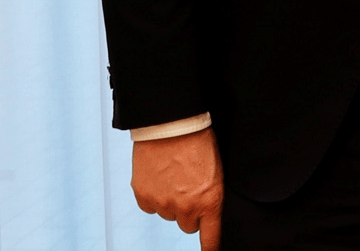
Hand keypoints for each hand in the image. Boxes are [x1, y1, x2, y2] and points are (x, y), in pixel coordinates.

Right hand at [132, 128, 223, 249]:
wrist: (170, 122)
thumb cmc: (198, 140)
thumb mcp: (216, 169)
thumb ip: (210, 194)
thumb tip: (206, 209)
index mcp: (210, 201)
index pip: (211, 238)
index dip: (211, 248)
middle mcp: (186, 207)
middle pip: (187, 226)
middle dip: (189, 212)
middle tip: (188, 188)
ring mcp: (163, 203)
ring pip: (168, 215)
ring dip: (170, 201)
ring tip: (173, 175)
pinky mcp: (143, 196)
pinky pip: (149, 207)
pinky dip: (153, 196)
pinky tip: (158, 177)